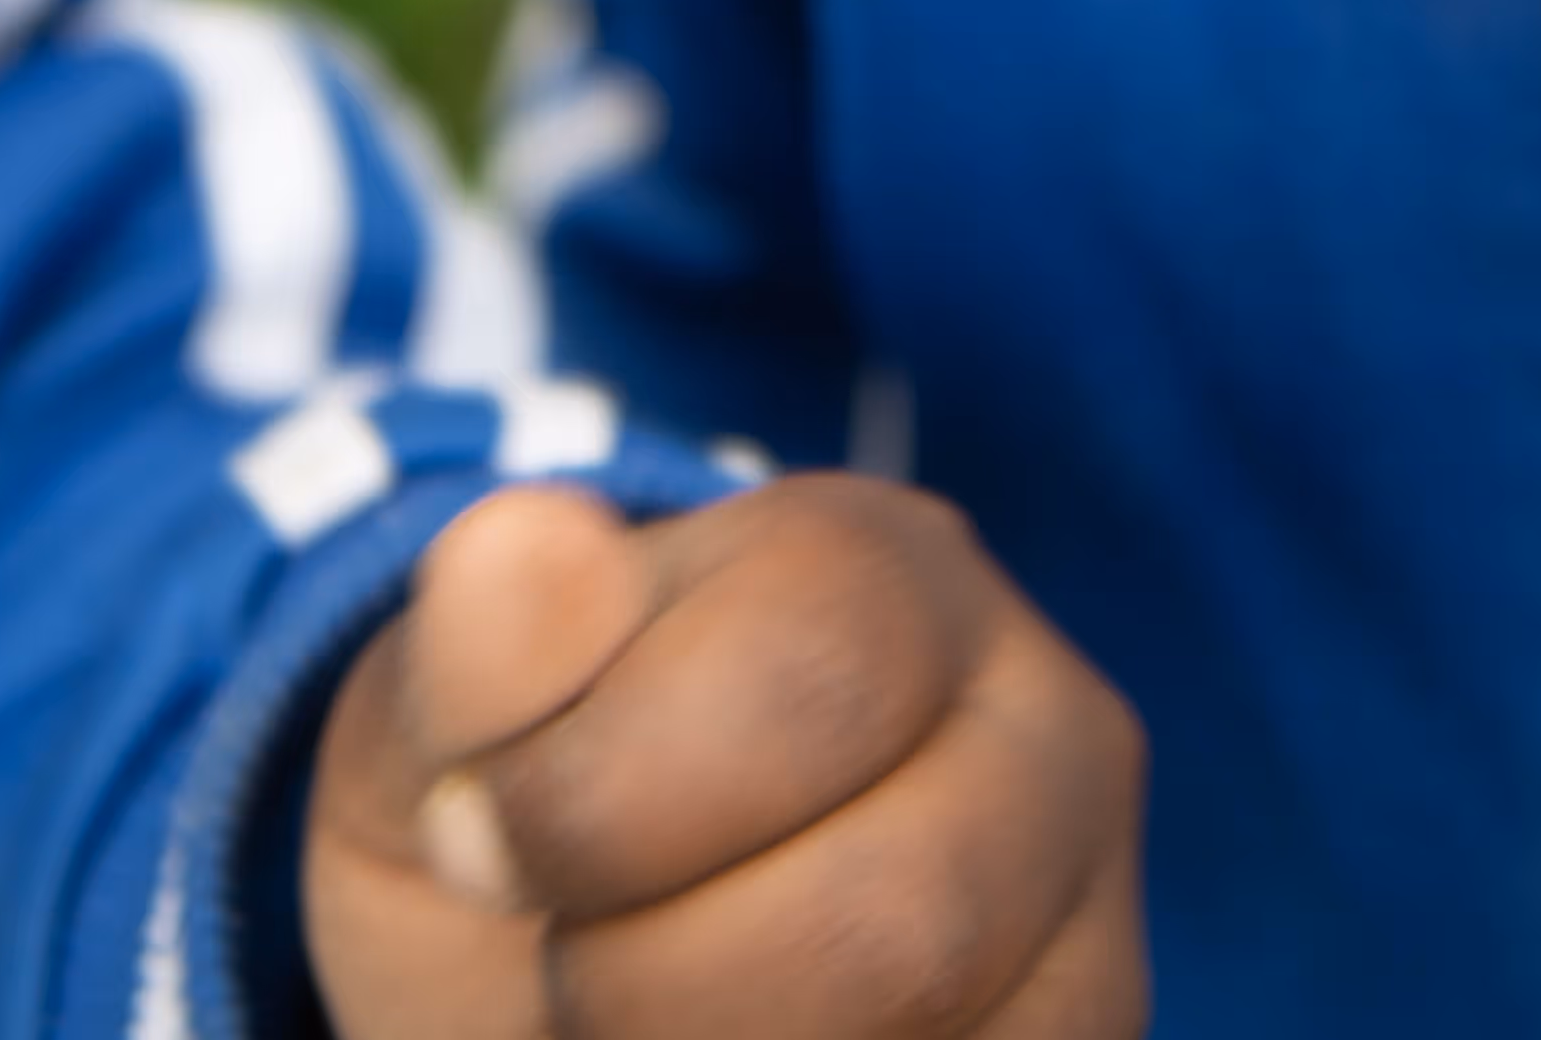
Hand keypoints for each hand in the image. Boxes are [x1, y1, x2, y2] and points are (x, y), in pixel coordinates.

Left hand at [305, 479, 1142, 1039]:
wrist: (563, 956)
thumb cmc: (523, 816)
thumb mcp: (448, 727)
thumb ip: (477, 658)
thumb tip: (515, 550)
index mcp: (895, 577)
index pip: (809, 680)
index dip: (600, 798)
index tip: (474, 840)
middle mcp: (1051, 737)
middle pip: (903, 919)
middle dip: (659, 985)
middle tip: (570, 967)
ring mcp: (1092, 929)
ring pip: (937, 1038)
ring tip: (644, 1023)